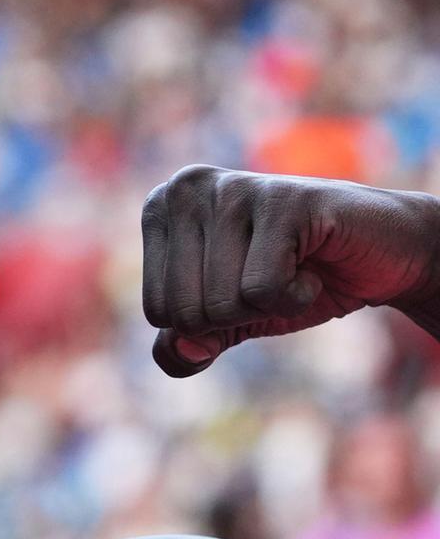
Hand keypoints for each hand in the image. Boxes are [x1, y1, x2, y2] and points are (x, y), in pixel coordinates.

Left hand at [141, 165, 439, 375]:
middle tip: (270, 278)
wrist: (381, 255)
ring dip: (269, 305)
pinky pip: (261, 290)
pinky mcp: (283, 200)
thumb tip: (184, 350)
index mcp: (160, 209)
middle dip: (236, 316)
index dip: (207, 322)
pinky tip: (312, 265)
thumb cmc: (290, 281)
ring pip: (222, 304)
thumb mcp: (225, 323)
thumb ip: (183, 347)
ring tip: (293, 267)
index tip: (240, 284)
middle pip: (186, 311)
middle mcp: (187, 188)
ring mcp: (234, 188)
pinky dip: (296, 297)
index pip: (158, 311)